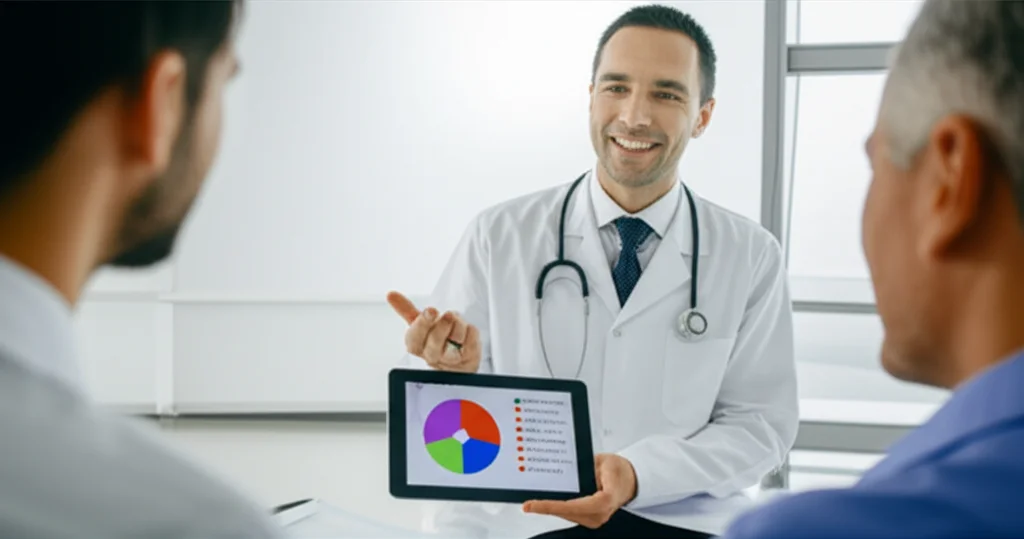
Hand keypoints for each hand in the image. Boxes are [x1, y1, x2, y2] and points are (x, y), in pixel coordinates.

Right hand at [387, 291, 480, 372]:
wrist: (458, 365)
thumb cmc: (438, 342)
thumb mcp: (421, 326)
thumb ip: (407, 310)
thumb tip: (390, 294)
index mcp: (416, 345)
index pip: (414, 337)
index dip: (423, 323)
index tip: (430, 310)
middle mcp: (431, 355)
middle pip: (435, 339)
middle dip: (442, 324)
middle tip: (448, 316)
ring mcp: (450, 359)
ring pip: (455, 338)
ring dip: (458, 324)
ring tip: (456, 323)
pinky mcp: (468, 359)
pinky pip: (471, 338)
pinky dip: (470, 330)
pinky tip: (466, 332)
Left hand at [522, 453, 636, 528]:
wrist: (630, 480)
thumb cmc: (619, 470)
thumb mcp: (604, 461)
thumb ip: (585, 465)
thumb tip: (565, 467)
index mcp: (606, 500)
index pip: (575, 506)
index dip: (553, 506)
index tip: (534, 504)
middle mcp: (600, 514)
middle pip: (567, 513)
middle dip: (546, 508)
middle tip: (527, 504)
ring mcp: (596, 518)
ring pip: (567, 515)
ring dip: (550, 510)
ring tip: (532, 504)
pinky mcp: (590, 518)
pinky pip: (570, 514)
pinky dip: (557, 509)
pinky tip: (545, 504)